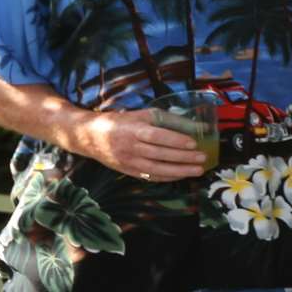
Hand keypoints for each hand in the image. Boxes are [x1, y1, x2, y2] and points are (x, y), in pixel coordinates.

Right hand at [70, 109, 207, 182]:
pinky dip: (167, 177)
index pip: (156, 136)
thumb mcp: (141, 114)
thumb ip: (167, 119)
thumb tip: (194, 125)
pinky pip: (150, 176)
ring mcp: (128, 161)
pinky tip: (181, 175)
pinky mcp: (128, 171)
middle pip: (159, 154)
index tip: (193, 143)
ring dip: (179, 171)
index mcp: (133, 129)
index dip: (175, 140)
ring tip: (197, 170)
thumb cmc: (120, 122)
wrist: (89, 137)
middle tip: (202, 158)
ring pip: (156, 169)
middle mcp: (130, 147)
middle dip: (182, 158)